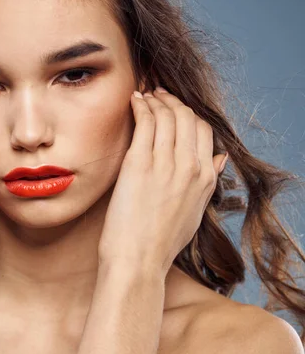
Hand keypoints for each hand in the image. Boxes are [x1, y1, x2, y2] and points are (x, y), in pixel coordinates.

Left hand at [97, 88, 227, 278]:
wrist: (138, 260)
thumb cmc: (160, 241)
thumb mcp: (195, 212)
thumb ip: (208, 183)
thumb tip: (220, 160)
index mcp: (205, 178)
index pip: (204, 130)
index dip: (189, 114)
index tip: (175, 108)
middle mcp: (190, 167)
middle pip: (187, 118)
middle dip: (172, 100)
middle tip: (157, 93)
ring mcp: (166, 164)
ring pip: (166, 116)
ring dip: (155, 99)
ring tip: (144, 94)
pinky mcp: (139, 164)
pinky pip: (145, 122)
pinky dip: (141, 106)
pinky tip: (133, 101)